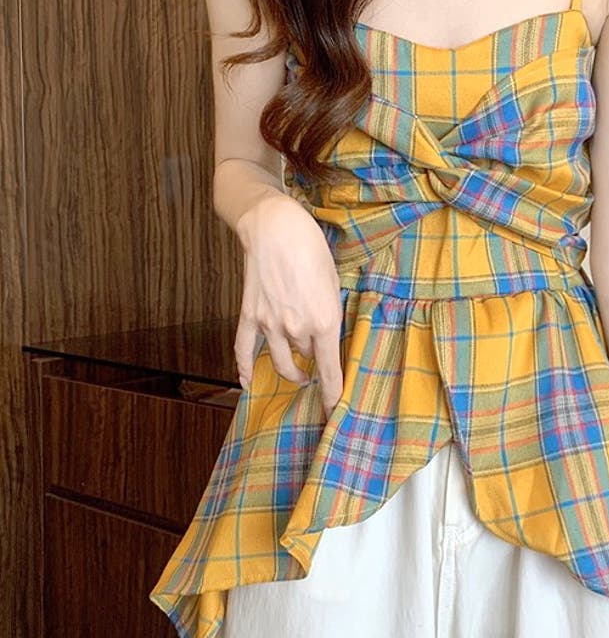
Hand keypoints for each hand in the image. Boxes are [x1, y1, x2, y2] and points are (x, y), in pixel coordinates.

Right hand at [233, 193, 343, 417]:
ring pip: (282, 360)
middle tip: (322, 363)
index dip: (334, 394)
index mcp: (325, 321)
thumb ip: (331, 315)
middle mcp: (296, 328)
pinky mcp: (250, 315)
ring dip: (291, 370)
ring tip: (299, 374)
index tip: (335, 410)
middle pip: (309, 359)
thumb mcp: (334, 284)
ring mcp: (270, 324)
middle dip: (316, 359)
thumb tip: (328, 336)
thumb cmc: (312, 249)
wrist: (276, 227)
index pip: (330, 370)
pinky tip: (247, 383)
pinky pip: (245, 350)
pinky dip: (244, 369)